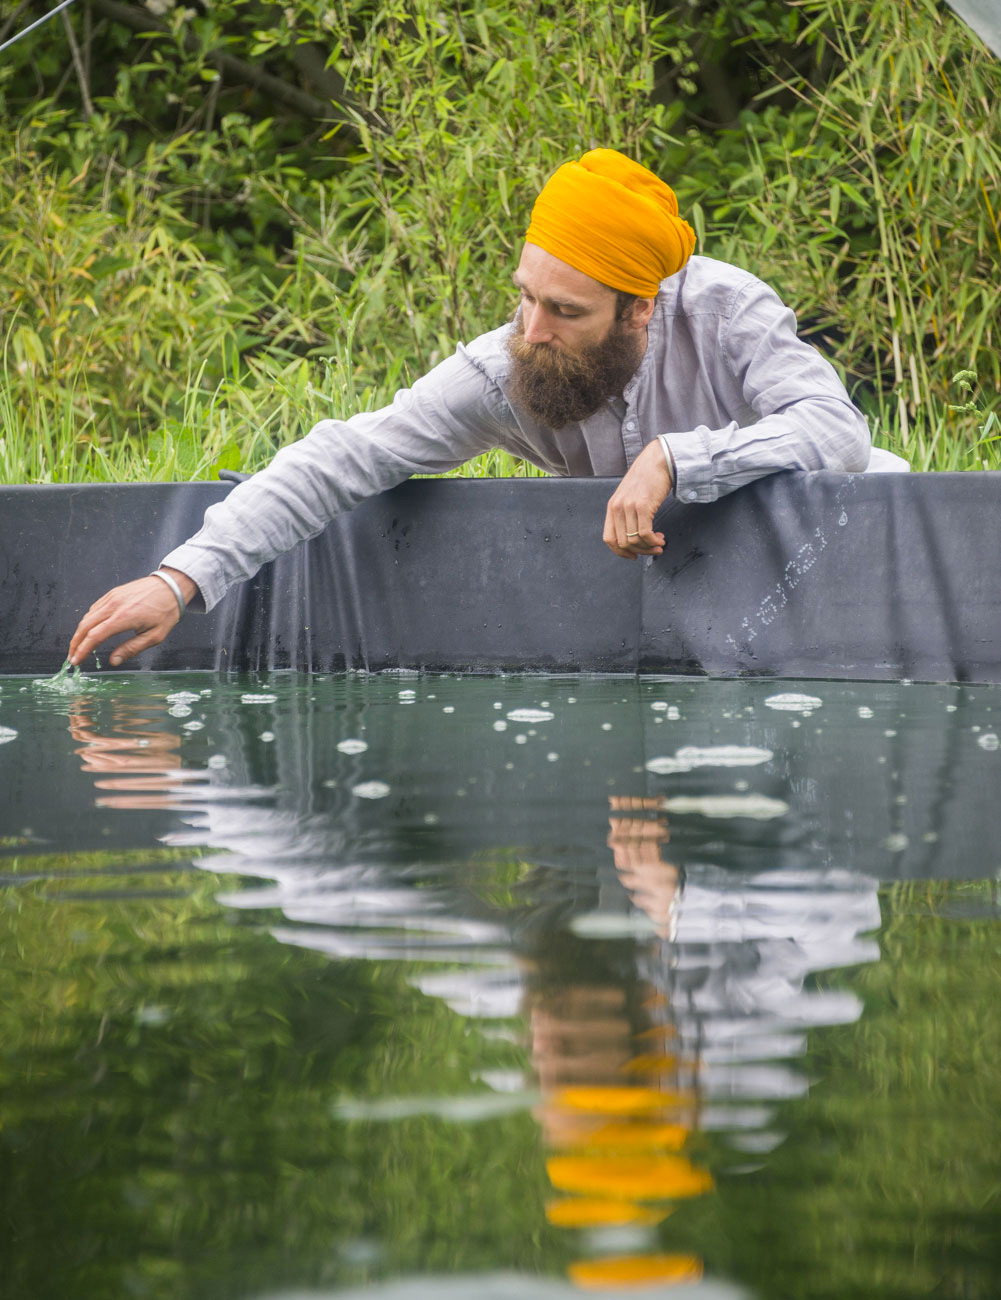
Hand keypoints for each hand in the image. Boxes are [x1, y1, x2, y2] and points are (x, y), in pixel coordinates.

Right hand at [68, 569, 195, 666]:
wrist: (171, 586)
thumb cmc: (166, 611)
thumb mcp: (155, 636)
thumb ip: (132, 648)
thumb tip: (114, 661)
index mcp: (123, 617)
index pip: (95, 636)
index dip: (82, 650)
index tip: (75, 661)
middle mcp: (113, 606)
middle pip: (85, 626)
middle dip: (75, 643)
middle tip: (72, 657)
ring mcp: (111, 597)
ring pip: (87, 616)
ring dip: (80, 632)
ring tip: (78, 646)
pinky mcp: (112, 593)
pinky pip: (94, 608)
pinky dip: (88, 620)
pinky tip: (89, 630)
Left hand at [603, 438, 672, 558]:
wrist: (658, 460)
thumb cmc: (647, 478)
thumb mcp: (630, 496)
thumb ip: (627, 513)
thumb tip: (634, 537)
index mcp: (612, 507)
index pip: (609, 539)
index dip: (620, 552)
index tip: (633, 556)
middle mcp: (617, 508)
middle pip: (622, 543)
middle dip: (639, 552)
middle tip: (652, 550)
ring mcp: (629, 506)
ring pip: (634, 540)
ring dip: (649, 547)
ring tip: (659, 543)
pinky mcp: (642, 505)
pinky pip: (645, 533)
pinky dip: (653, 541)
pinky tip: (660, 539)